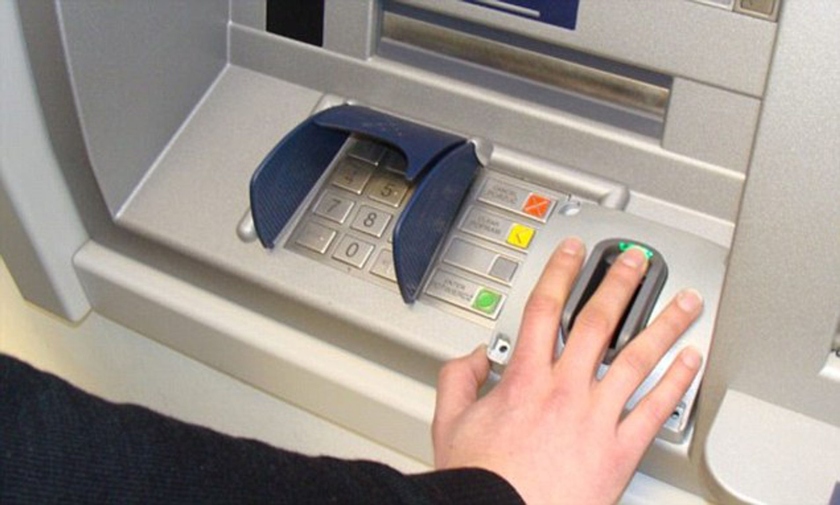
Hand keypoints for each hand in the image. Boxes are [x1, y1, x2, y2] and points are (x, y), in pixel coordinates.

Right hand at [433, 237, 703, 503]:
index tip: (574, 253)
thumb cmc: (482, 481)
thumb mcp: (450, 422)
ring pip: (637, 358)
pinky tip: (691, 362)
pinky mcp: (620, 449)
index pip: (545, 309)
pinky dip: (676, 382)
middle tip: (636, 261)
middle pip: (598, 322)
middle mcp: (565, 390)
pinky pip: (655, 409)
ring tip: (685, 301)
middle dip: (620, 284)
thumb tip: (474, 355)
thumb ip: (458, 378)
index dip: (560, 273)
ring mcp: (597, 417)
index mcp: (525, 379)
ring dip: (664, 324)